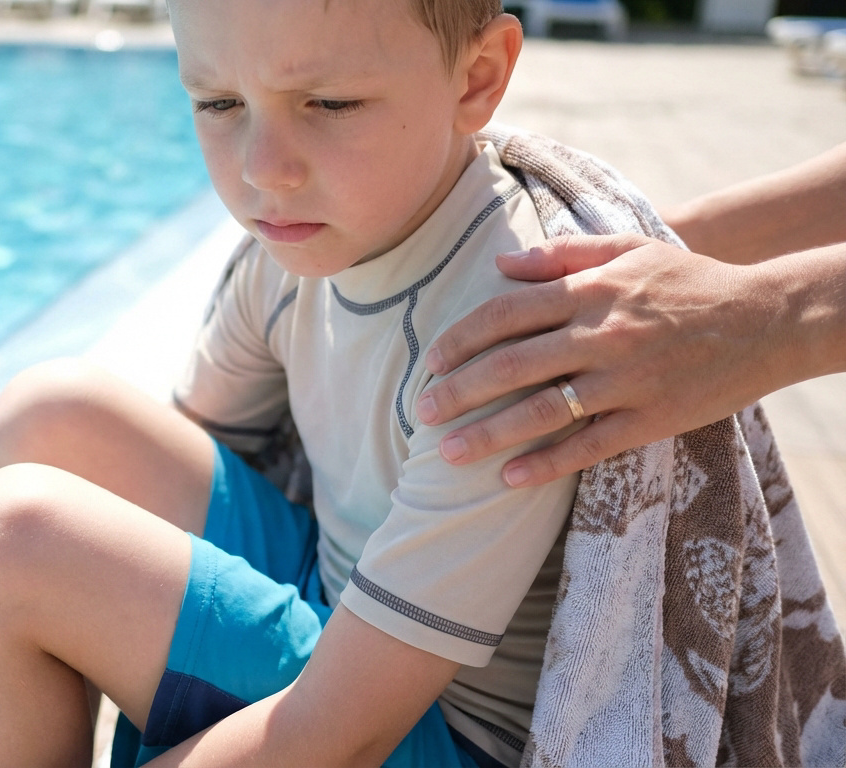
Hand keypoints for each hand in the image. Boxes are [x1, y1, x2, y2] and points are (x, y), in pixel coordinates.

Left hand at [415, 234, 788, 486]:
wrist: (768, 319)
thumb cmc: (689, 281)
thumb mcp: (629, 248)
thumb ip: (562, 256)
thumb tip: (501, 264)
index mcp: (590, 293)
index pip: (505, 314)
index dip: (460, 340)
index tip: (431, 362)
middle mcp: (601, 336)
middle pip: (510, 365)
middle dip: (458, 391)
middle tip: (421, 412)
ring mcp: (625, 381)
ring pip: (542, 411)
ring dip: (488, 434)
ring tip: (447, 453)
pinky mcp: (651, 418)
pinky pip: (588, 446)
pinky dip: (546, 464)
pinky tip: (509, 478)